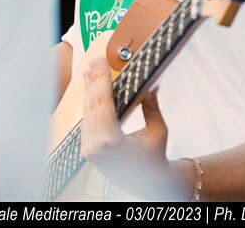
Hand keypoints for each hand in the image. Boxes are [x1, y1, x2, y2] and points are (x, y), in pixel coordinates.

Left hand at [79, 57, 191, 199]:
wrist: (148, 185)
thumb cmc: (154, 159)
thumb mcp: (157, 131)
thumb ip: (151, 106)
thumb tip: (151, 85)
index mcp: (110, 141)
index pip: (103, 102)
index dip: (101, 79)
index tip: (100, 62)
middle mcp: (95, 145)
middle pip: (92, 104)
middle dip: (94, 80)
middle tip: (95, 60)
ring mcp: (88, 149)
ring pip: (87, 112)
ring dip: (89, 90)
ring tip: (90, 71)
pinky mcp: (87, 150)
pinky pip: (86, 121)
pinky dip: (89, 104)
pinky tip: (91, 91)